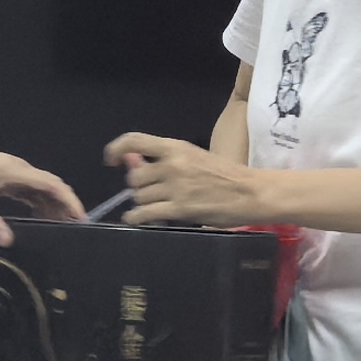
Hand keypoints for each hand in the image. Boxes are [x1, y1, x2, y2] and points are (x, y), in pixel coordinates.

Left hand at [0, 140, 83, 246]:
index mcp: (12, 170)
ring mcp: (6, 172)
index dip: (70, 201)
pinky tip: (37, 221)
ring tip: (61, 231)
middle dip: (64, 206)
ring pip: (38, 189)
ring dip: (50, 207)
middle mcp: (14, 168)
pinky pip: (25, 191)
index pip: (51, 184)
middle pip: (49, 186)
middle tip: (75, 233)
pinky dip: (36, 205)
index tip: (82, 220)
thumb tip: (10, 241)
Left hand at [103, 132, 262, 227]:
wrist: (250, 192)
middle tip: (151, 192)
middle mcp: (171, 164)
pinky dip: (136, 218)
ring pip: (139, 197)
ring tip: (156, 206)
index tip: (110, 160)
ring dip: (142, 204)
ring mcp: (175, 187)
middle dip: (139, 187)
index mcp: (175, 147)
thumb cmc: (222, 174)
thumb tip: (129, 161)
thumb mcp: (191, 158)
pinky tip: (138, 219)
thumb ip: (162, 160)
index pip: (135, 140)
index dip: (116, 149)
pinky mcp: (180, 209)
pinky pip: (145, 214)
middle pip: (134, 178)